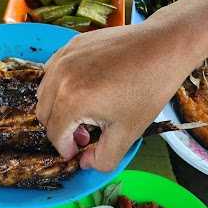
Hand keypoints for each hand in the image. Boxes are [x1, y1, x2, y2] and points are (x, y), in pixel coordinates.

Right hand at [36, 15, 197, 171]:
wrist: (162, 47)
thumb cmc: (148, 89)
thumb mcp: (128, 133)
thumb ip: (103, 158)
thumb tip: (85, 162)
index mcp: (71, 101)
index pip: (55, 134)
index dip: (67, 149)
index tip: (81, 151)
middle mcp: (60, 77)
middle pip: (44, 114)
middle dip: (61, 129)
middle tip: (85, 134)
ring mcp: (64, 57)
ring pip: (45, 92)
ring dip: (58, 107)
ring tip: (85, 112)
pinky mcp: (71, 45)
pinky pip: (53, 71)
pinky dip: (60, 85)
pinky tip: (85, 89)